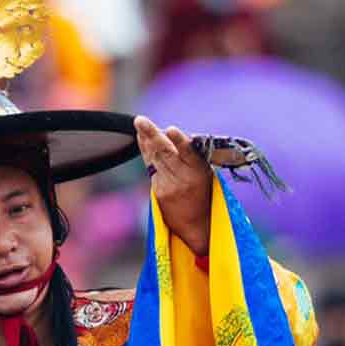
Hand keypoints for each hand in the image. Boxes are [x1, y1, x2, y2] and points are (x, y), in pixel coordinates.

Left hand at [136, 116, 213, 254]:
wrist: (198, 225)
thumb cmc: (203, 192)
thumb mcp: (205, 174)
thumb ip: (189, 156)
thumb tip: (169, 132)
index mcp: (200, 171)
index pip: (189, 153)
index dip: (179, 141)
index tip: (171, 129)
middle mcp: (184, 178)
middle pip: (165, 152)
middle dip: (152, 134)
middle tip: (140, 120)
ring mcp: (169, 186)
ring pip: (155, 158)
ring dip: (146, 139)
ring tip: (139, 122)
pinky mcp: (159, 192)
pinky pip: (151, 167)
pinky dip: (147, 152)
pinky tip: (142, 139)